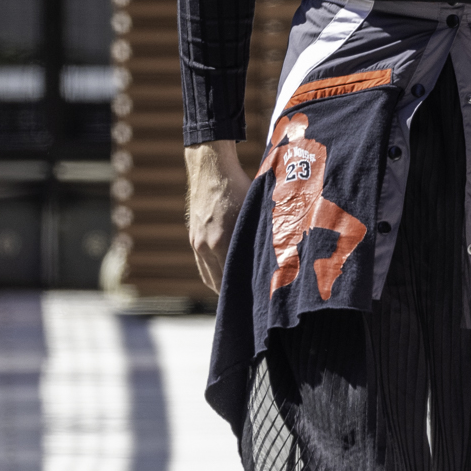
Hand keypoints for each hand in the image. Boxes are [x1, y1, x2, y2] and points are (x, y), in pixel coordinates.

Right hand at [185, 141, 251, 292]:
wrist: (210, 166)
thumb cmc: (238, 185)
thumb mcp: (254, 209)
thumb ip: (260, 232)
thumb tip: (278, 252)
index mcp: (221, 241)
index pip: (232, 277)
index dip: (244, 291)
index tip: (256, 302)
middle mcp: (205, 246)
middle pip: (218, 282)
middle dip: (232, 294)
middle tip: (249, 304)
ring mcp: (196, 242)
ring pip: (208, 275)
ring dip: (221, 286)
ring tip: (237, 294)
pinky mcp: (193, 236)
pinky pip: (202, 264)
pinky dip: (213, 272)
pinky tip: (226, 275)